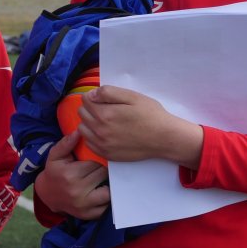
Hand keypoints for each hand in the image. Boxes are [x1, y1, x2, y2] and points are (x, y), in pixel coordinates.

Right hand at [35, 131, 110, 218]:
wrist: (47, 194)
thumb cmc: (54, 172)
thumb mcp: (55, 156)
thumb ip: (66, 143)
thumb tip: (78, 131)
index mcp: (70, 175)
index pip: (95, 163)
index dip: (96, 160)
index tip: (92, 161)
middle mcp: (78, 191)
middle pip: (102, 176)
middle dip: (101, 171)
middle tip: (95, 171)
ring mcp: (84, 205)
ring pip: (108, 192)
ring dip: (106, 185)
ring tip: (99, 182)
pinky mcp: (88, 215)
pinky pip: (106, 207)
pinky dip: (105, 200)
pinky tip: (98, 193)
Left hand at [79, 85, 202, 166]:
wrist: (164, 138)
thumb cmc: (150, 115)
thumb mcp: (132, 96)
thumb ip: (108, 92)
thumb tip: (91, 94)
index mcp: (104, 114)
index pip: (85, 100)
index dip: (94, 96)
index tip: (104, 98)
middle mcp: (99, 130)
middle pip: (82, 113)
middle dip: (90, 107)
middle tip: (106, 108)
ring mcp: (102, 144)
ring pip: (82, 129)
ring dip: (89, 122)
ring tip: (104, 120)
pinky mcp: (106, 154)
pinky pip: (89, 143)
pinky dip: (92, 136)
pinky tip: (105, 132)